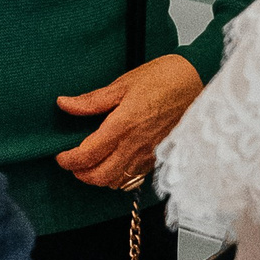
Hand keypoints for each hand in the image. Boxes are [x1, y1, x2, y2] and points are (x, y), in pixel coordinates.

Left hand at [55, 53, 203, 189]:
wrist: (199, 81)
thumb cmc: (164, 78)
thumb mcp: (123, 84)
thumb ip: (92, 100)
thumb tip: (65, 104)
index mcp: (123, 127)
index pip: (88, 155)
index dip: (69, 161)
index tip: (60, 156)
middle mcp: (136, 146)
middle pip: (101, 176)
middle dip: (82, 175)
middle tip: (73, 164)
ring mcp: (149, 155)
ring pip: (118, 181)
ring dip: (100, 177)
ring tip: (92, 163)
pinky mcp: (160, 157)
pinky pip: (135, 177)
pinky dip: (119, 176)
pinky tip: (116, 161)